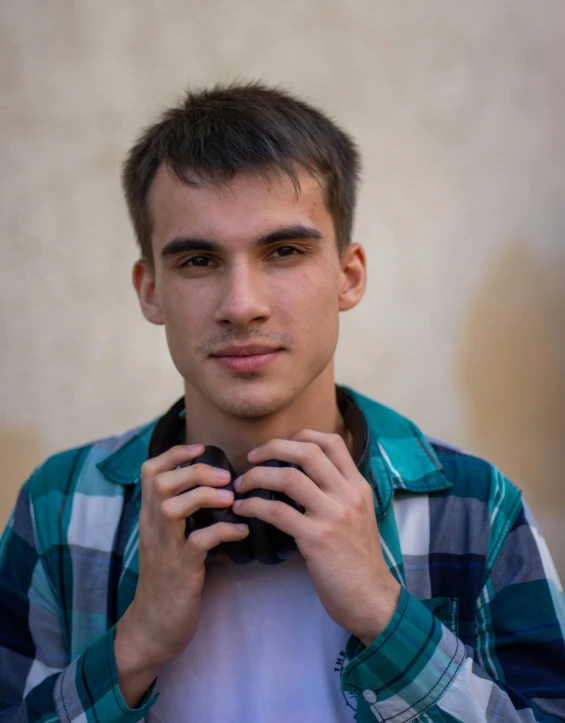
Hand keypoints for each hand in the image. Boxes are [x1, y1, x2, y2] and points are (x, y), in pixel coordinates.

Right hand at [114, 444, 248, 705]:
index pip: (150, 471)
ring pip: (172, 507)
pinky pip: (198, 542)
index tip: (203, 448)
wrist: (154, 627)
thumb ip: (185, 514)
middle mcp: (152, 527)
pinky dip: (223, 532)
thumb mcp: (171, 539)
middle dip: (194, 471)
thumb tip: (217, 489)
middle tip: (225, 475)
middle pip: (160, 482)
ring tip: (231, 498)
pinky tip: (241, 531)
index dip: (175, 453)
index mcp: (150, 516)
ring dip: (204, 496)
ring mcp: (164, 548)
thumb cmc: (170, 579)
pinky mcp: (179, 570)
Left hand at [232, 431, 400, 644]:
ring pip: (289, 477)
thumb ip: (336, 494)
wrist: (372, 598)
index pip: (331, 442)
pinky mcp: (317, 539)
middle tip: (252, 457)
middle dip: (273, 447)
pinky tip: (243, 509)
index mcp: (358, 486)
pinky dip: (254, 505)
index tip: (279, 446)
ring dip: (257, 476)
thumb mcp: (357, 516)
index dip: (301, 435)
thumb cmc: (359, 560)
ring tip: (241, 484)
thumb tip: (300, 477)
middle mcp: (348, 494)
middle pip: (307, 451)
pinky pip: (278, 511)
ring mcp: (334, 515)